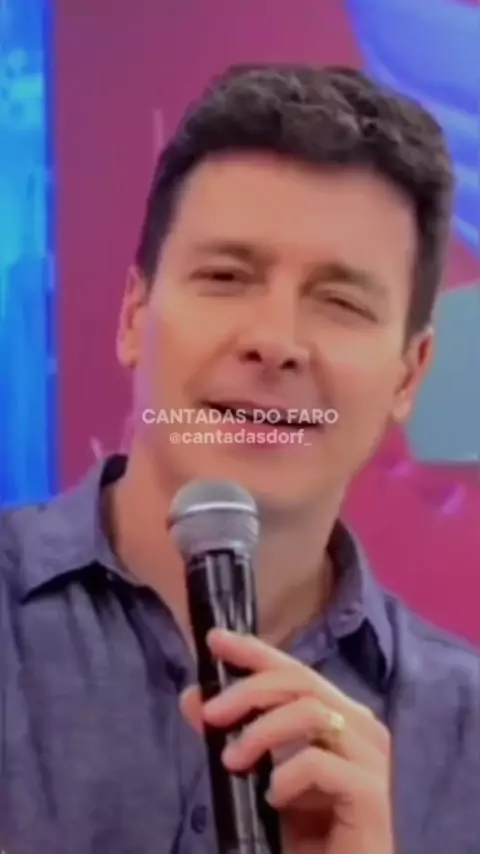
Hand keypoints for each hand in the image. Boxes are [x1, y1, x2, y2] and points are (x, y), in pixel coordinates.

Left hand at [181, 628, 393, 853]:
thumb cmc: (309, 836)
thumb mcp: (260, 778)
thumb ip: (233, 736)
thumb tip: (192, 696)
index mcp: (339, 717)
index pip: (295, 670)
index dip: (255, 651)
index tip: (214, 639)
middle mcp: (361, 727)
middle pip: (301, 681)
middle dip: (248, 690)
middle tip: (210, 714)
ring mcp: (372, 757)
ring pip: (311, 712)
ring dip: (261, 731)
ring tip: (232, 762)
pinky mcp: (373, 792)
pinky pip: (320, 761)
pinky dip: (286, 773)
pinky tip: (272, 796)